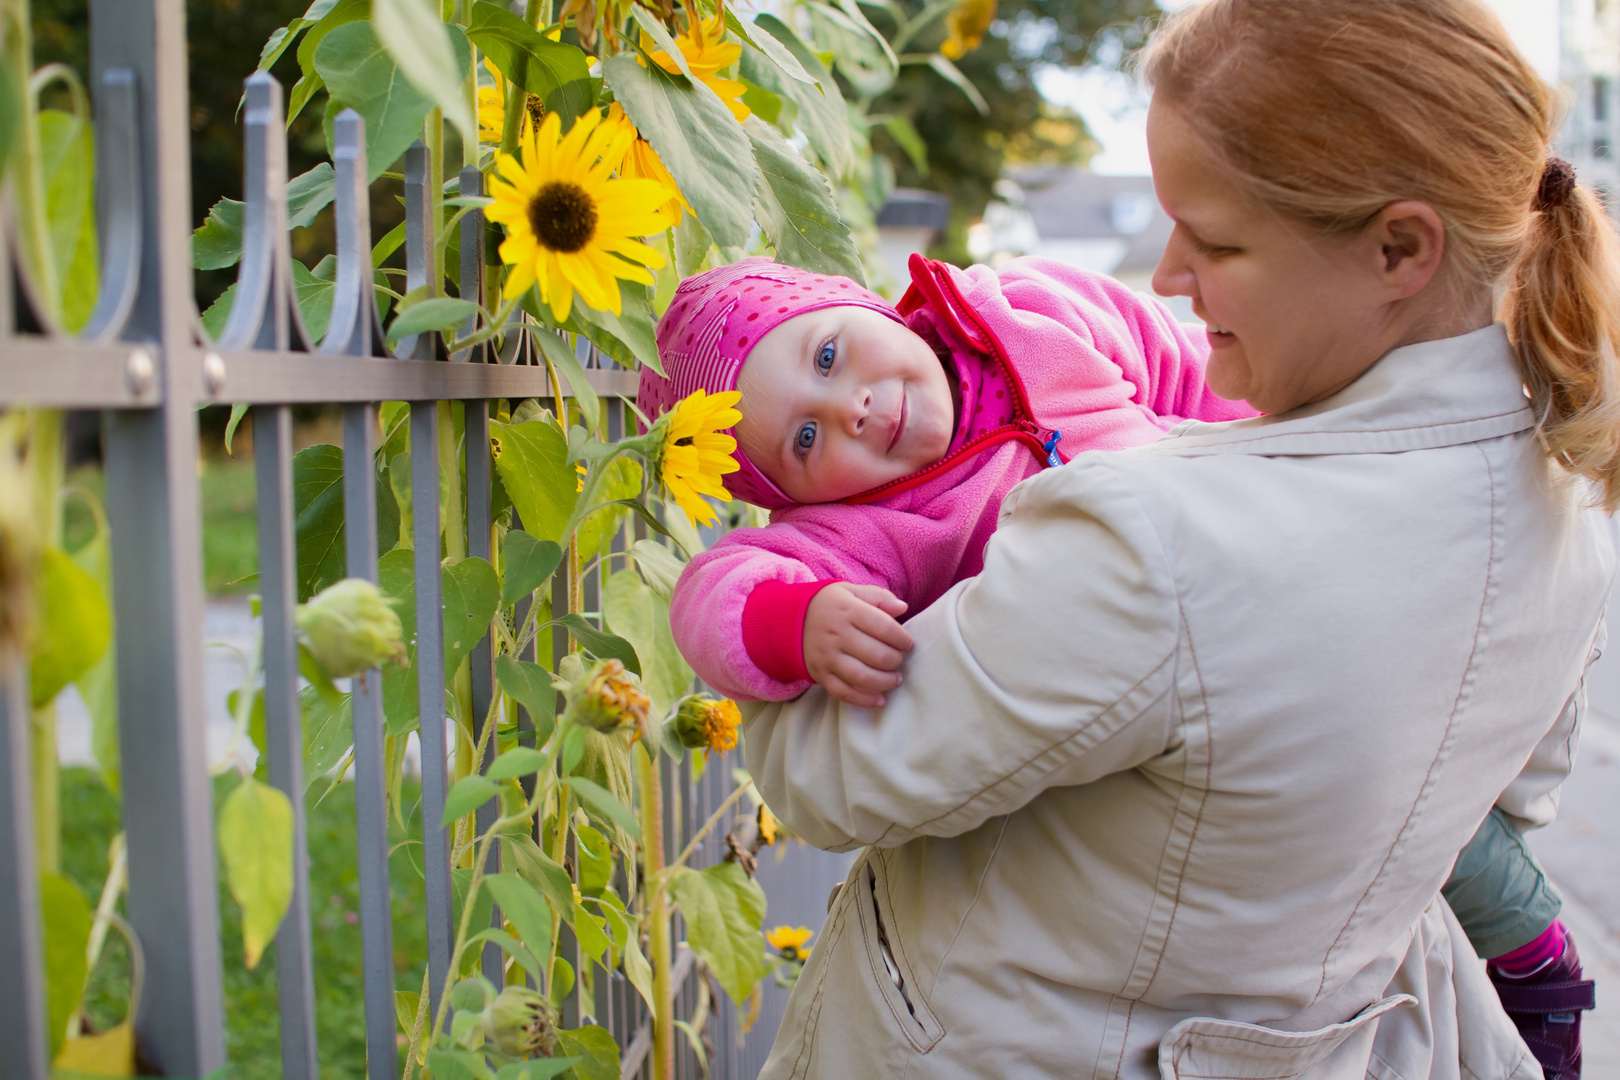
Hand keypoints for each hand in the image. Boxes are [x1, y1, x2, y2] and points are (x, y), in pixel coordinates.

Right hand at [802, 583, 912, 707]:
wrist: (788, 620)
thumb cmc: (829, 605)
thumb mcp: (850, 591)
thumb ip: (879, 597)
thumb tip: (903, 607)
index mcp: (847, 610)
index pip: (883, 626)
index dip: (901, 638)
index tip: (907, 643)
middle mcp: (836, 634)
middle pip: (875, 654)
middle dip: (895, 661)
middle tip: (899, 660)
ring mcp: (827, 657)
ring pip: (861, 677)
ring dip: (885, 682)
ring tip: (895, 679)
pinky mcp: (820, 674)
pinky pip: (844, 692)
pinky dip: (864, 700)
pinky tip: (880, 699)